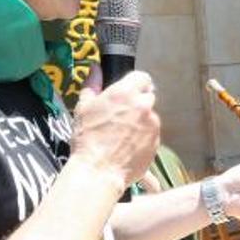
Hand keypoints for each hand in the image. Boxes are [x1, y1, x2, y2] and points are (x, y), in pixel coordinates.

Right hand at [69, 71, 159, 191]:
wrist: (98, 171)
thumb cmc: (88, 139)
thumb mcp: (83, 108)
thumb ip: (92, 85)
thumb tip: (95, 68)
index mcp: (125, 92)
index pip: (142, 77)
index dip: (135, 84)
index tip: (128, 92)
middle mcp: (143, 106)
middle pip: (148, 97)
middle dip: (138, 103)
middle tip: (122, 115)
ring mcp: (152, 125)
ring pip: (150, 117)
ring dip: (140, 121)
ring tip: (122, 135)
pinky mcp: (156, 142)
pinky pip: (152, 135)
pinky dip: (143, 138)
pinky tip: (127, 146)